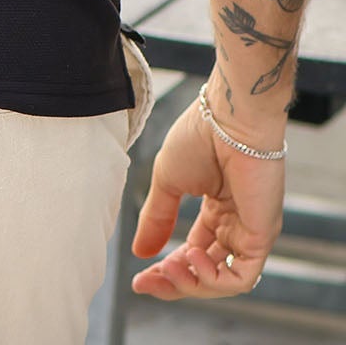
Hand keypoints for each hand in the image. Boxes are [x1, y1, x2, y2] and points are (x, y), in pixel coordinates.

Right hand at [131, 96, 284, 299]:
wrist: (227, 118)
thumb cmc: (199, 137)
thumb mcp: (168, 181)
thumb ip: (157, 218)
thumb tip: (140, 252)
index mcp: (217, 210)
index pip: (193, 253)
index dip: (166, 269)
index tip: (139, 278)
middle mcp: (236, 226)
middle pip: (206, 272)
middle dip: (174, 283)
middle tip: (146, 283)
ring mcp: (250, 232)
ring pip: (222, 281)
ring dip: (190, 282)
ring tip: (168, 267)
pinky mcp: (262, 236)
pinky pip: (241, 277)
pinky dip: (213, 279)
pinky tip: (191, 257)